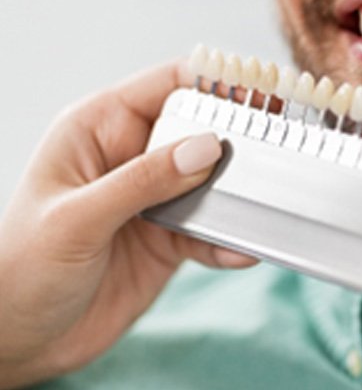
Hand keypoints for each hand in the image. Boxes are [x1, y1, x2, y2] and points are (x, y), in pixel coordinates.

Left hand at [0, 61, 257, 387]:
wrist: (19, 339)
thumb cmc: (19, 270)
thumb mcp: (77, 219)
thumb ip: (143, 181)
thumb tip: (207, 148)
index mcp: (99, 130)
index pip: (167, 85)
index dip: (215, 82)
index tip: (260, 90)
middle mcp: (131, 157)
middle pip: (200, 130)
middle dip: (237, 140)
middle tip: (276, 150)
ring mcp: (154, 198)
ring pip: (213, 182)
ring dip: (238, 196)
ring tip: (263, 205)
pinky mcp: (169, 238)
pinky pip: (211, 230)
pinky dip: (229, 240)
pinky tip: (241, 251)